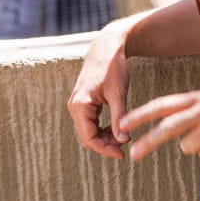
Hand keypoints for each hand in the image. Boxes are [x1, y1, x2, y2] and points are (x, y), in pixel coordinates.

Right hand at [67, 23, 132, 157]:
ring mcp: (78, 103)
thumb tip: (123, 141)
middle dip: (105, 144)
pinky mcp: (83, 101)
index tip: (122, 154)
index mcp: (79, 105)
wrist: (107, 46)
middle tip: (125, 146)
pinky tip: (117, 127)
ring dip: (104, 136)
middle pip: (87, 136)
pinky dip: (103, 127)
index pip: (89, 138)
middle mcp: (74, 106)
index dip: (105, 149)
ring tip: (122, 137)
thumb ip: (119, 117)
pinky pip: (90, 121)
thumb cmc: (113, 66)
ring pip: (89, 129)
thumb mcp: (118, 93)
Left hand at [119, 90, 199, 163]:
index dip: (141, 114)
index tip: (124, 124)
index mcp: (196, 97)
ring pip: (188, 147)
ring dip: (197, 148)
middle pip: (168, 127)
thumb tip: (164, 131)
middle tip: (133, 153)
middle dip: (148, 141)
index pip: (162, 104)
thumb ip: (188, 113)